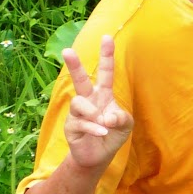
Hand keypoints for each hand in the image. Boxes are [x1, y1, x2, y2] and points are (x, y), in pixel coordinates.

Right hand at [63, 35, 132, 170]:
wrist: (99, 155)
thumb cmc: (112, 134)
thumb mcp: (125, 124)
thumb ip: (122, 117)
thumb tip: (106, 116)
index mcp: (103, 94)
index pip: (105, 72)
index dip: (106, 56)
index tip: (106, 37)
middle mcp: (88, 100)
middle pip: (80, 80)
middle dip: (74, 66)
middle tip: (67, 51)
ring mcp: (77, 113)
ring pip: (79, 103)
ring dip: (93, 113)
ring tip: (103, 124)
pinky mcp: (71, 126)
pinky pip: (81, 123)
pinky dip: (94, 128)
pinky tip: (102, 131)